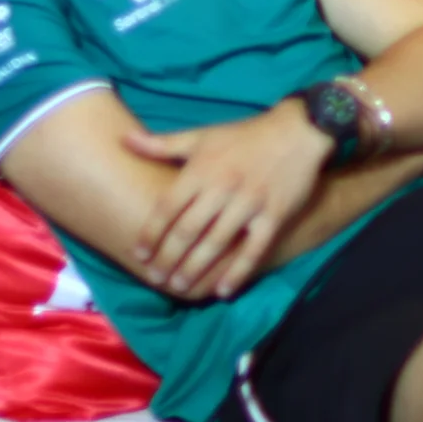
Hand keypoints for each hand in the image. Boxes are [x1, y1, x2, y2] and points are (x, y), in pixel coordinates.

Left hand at [123, 104, 334, 300]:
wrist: (298, 131)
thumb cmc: (245, 135)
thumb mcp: (202, 135)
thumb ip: (163, 144)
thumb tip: (124, 140)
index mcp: (202, 169)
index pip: (167, 207)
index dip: (150, 233)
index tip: (139, 254)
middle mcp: (222, 188)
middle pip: (187, 230)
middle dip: (168, 257)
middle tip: (154, 278)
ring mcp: (249, 203)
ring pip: (216, 243)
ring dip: (195, 268)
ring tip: (179, 286)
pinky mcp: (274, 215)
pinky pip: (253, 249)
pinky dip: (237, 272)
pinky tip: (222, 290)